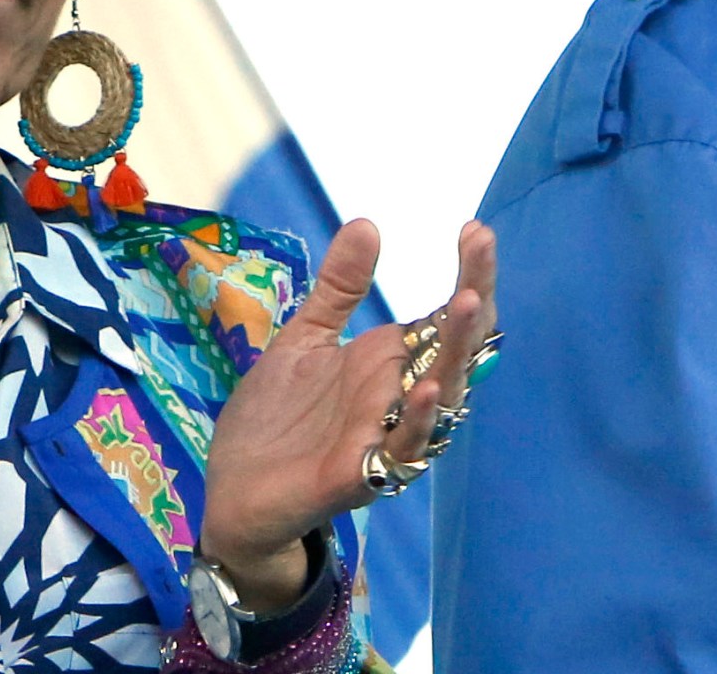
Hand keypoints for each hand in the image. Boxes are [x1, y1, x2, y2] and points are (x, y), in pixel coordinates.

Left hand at [199, 218, 498, 607]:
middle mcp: (401, 396)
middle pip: (458, 347)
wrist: (234, 493)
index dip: (468, 274)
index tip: (474, 229)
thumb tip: (367, 222)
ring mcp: (387, 435)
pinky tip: (427, 386)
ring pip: (444, 395)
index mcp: (391, 363)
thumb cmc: (275, 420)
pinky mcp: (363, 473)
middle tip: (482, 247)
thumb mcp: (305, 340)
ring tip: (469, 302)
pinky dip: (419, 418)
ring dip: (459, 351)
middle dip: (475, 296)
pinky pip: (404, 447)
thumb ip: (338, 289)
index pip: (447, 316)